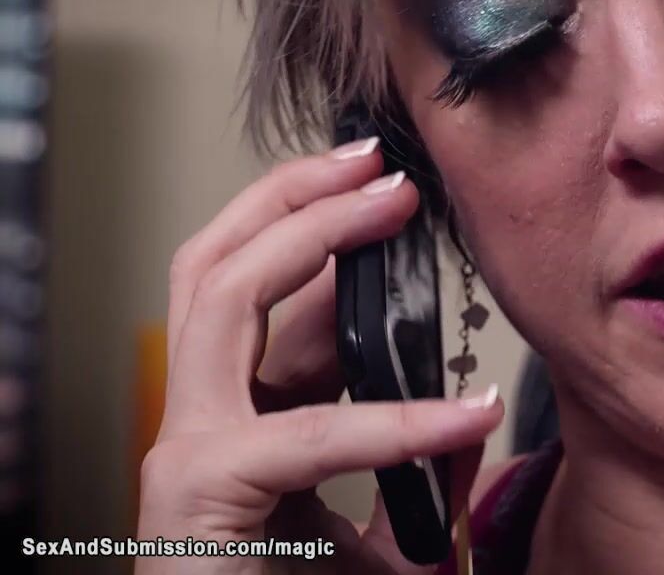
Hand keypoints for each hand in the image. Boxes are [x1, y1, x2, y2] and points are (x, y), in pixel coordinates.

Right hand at [136, 140, 502, 573]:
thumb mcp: (361, 515)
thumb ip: (396, 461)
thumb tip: (464, 413)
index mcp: (236, 412)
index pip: (256, 291)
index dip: (315, 229)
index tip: (388, 196)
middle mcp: (198, 416)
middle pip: (215, 262)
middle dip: (293, 196)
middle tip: (379, 161)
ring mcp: (186, 448)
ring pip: (219, 297)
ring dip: (306, 234)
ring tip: (389, 201)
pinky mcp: (199, 493)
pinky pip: (303, 432)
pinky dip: (391, 421)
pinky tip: (464, 418)